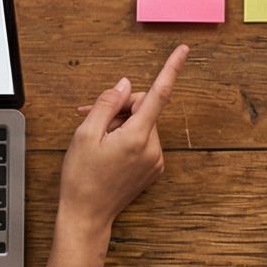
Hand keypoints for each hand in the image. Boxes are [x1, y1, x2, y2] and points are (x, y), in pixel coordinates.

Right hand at [57, 45, 187, 236]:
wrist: (87, 215)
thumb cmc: (82, 177)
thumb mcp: (85, 134)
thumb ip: (107, 104)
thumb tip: (125, 85)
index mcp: (137, 137)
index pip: (159, 95)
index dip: (171, 69)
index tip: (184, 51)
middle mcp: (152, 148)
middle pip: (145, 108)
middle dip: (121, 107)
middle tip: (94, 118)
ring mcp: (155, 160)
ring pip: (143, 124)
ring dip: (122, 124)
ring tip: (99, 140)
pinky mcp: (153, 168)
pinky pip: (143, 140)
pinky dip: (127, 137)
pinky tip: (109, 150)